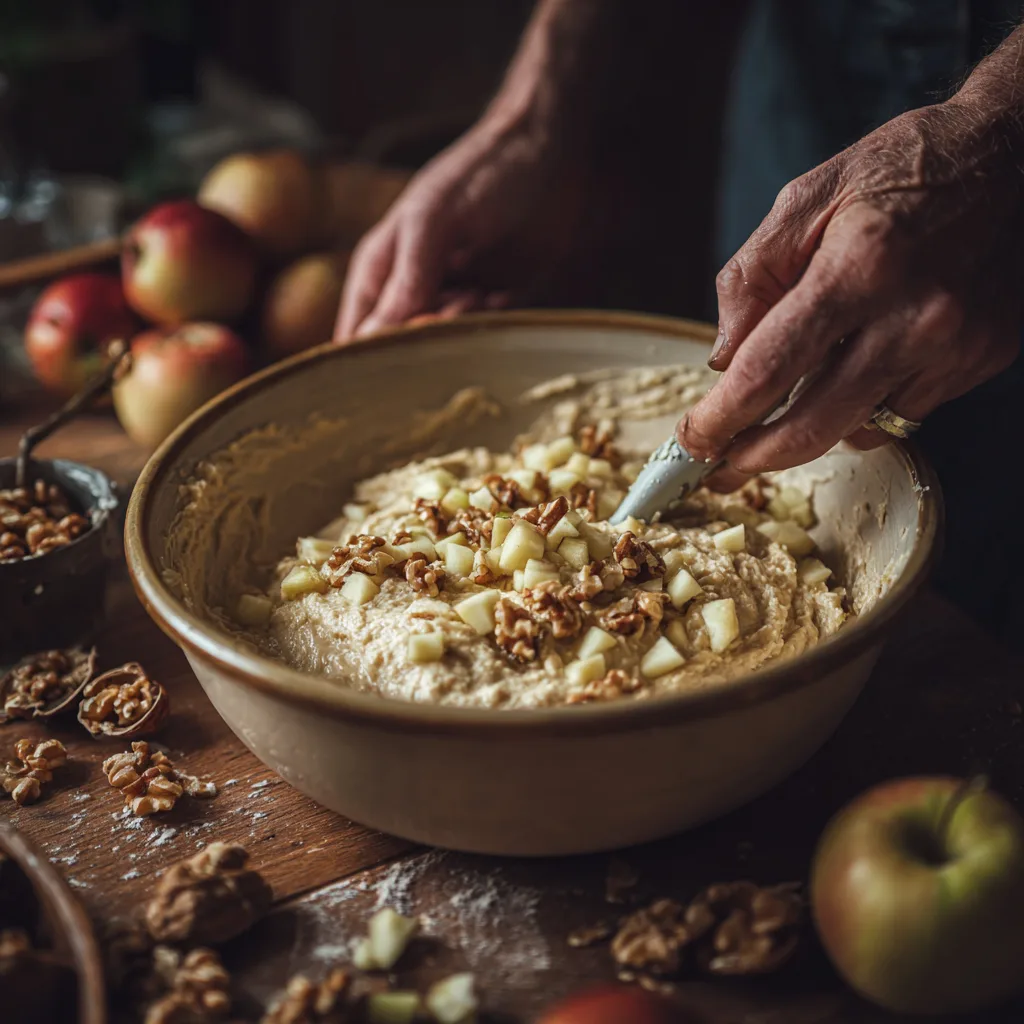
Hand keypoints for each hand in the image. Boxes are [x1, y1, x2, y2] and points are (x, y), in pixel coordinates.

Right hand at [335, 118, 580, 341]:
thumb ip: (405, 281)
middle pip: (404, 349)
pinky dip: (494, 324)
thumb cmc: (478, 174)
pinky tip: (503, 293)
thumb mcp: (432, 221)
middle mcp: (412, 291)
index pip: (355, 335)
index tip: (404, 345)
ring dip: (464, 328)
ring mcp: (454, 299)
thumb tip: (371, 339)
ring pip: (446, 347)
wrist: (548, 153)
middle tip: (459, 300)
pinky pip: (485, 336)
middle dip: (429, 338)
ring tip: (481, 290)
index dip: (372, 355)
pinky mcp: (496, 305)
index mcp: (380, 270)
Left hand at [679, 97, 1023, 477]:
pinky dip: (864, 409)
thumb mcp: (807, 198)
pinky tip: (850, 377)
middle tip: (719, 465)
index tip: (691, 443)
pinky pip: (903, 414)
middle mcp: (914, 316)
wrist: (1015, 153)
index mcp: (859, 267)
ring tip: (780, 414)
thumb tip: (722, 361)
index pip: (769, 371)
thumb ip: (752, 279)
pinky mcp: (984, 358)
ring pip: (857, 432)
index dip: (720, 420)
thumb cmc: (900, 168)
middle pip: (812, 427)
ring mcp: (956, 345)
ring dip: (808, 434)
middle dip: (753, 457)